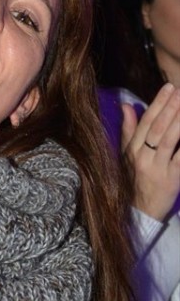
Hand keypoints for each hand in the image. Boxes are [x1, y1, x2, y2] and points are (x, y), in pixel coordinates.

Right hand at [121, 83, 179, 220]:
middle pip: (157, 128)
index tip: (168, 87)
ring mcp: (157, 169)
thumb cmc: (133, 181)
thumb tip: (126, 105)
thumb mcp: (126, 156)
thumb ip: (128, 130)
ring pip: (169, 140)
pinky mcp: (171, 180)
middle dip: (170, 107)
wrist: (139, 213)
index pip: (145, 122)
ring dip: (179, 121)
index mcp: (131, 151)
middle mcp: (142, 158)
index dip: (157, 104)